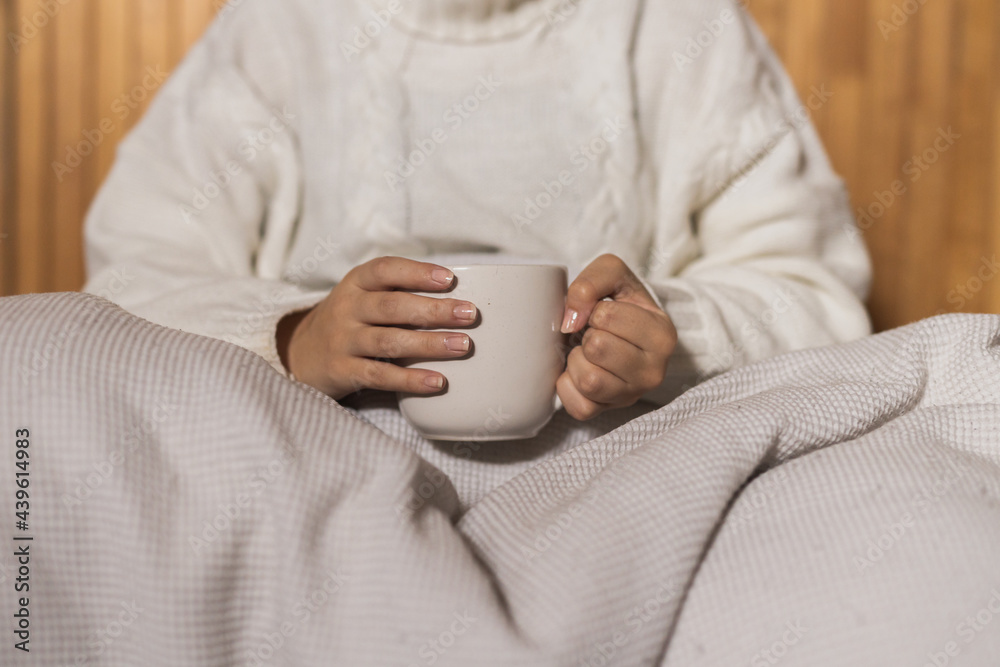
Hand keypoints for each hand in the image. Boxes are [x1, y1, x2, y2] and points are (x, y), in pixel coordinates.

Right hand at [276, 257, 477, 399]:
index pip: (386, 270)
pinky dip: (410, 380)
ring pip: (389, 341)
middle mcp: (346, 308)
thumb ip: (399, 293)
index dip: (417, 273)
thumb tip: (458, 297)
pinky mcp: (342, 371)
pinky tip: (438, 382)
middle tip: (469, 314)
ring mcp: (342, 341)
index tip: (450, 279)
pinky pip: (380, 376)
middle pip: (392, 306)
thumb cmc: (350, 321)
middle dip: (434, 309)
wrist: (300, 355)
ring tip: (462, 346)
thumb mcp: (363, 297)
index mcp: (356, 283)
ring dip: (429, 343)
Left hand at [557, 254, 676, 419]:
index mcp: (662, 335)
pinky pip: (576, 404)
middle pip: (597, 348)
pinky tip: (580, 371)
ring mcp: (631, 396)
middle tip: (595, 334)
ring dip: (577, 360)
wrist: (621, 332)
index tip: (605, 315)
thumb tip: (571, 319)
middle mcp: (654, 371)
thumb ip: (592, 281)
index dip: (595, 310)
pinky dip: (567, 384)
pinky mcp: (606, 412)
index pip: (606, 317)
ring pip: (588, 380)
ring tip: (588, 352)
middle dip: (587, 335)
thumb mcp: (613, 274)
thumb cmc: (618, 303)